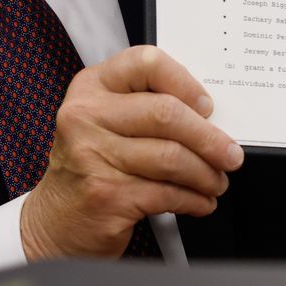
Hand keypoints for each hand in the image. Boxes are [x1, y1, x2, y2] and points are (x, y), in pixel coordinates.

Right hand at [20, 46, 242, 259]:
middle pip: (166, 114)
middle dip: (209, 138)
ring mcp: (92, 156)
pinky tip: (200, 202)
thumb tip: (209, 117)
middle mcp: (86, 116)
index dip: (185, 83)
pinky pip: (167, 193)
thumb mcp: (105, 123)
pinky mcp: (106, 195)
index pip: (146, 63)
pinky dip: (193, 200)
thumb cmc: (90, 167)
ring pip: (171, 157)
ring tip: (216, 182)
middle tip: (230, 155)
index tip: (208, 107)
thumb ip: (145, 108)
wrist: (54, 222)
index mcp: (91, 87)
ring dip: (206, 174)